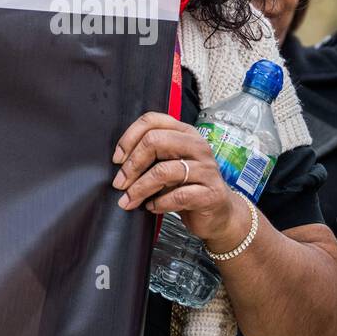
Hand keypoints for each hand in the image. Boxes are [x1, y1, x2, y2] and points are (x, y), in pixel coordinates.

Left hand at [111, 112, 249, 249]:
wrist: (219, 214)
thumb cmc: (188, 187)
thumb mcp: (169, 165)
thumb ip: (151, 156)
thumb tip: (119, 161)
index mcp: (185, 133)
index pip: (152, 120)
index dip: (129, 138)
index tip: (117, 159)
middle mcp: (197, 146)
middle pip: (155, 141)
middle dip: (132, 165)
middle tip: (120, 184)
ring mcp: (207, 169)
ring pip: (163, 171)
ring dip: (140, 188)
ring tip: (129, 200)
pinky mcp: (211, 193)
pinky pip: (178, 196)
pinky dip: (159, 204)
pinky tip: (152, 207)